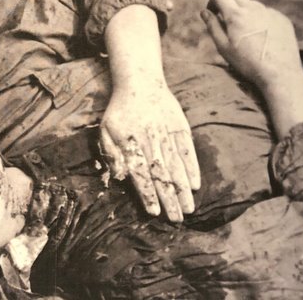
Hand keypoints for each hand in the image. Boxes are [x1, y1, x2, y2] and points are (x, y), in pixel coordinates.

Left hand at [99, 82, 199, 222]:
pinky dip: (192, 168)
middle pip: (161, 175)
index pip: (140, 175)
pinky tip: (195, 184)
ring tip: (189, 209)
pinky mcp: (180, 127)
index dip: (148, 194)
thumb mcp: (106, 131)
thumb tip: (121, 177)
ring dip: (183, 189)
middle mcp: (150, 143)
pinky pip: (187, 150)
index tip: (155, 212)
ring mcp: (167, 135)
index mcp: (131, 145)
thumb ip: (112, 155)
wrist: (140, 83)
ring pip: (176, 166)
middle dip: (169, 199)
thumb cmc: (120, 112)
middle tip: (177, 220)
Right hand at [201, 0, 302, 88]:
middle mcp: (253, 9)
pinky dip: (261, 19)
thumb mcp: (224, 47)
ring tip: (246, 33)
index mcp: (236, 15)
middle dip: (229, 5)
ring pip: (252, 4)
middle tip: (228, 23)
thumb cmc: (248, 63)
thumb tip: (204, 12)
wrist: (280, 73)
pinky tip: (262, 37)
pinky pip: (267, 13)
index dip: (213, 1)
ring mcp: (269, 12)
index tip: (213, 12)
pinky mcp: (282, 19)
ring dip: (245, 12)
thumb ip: (212, 26)